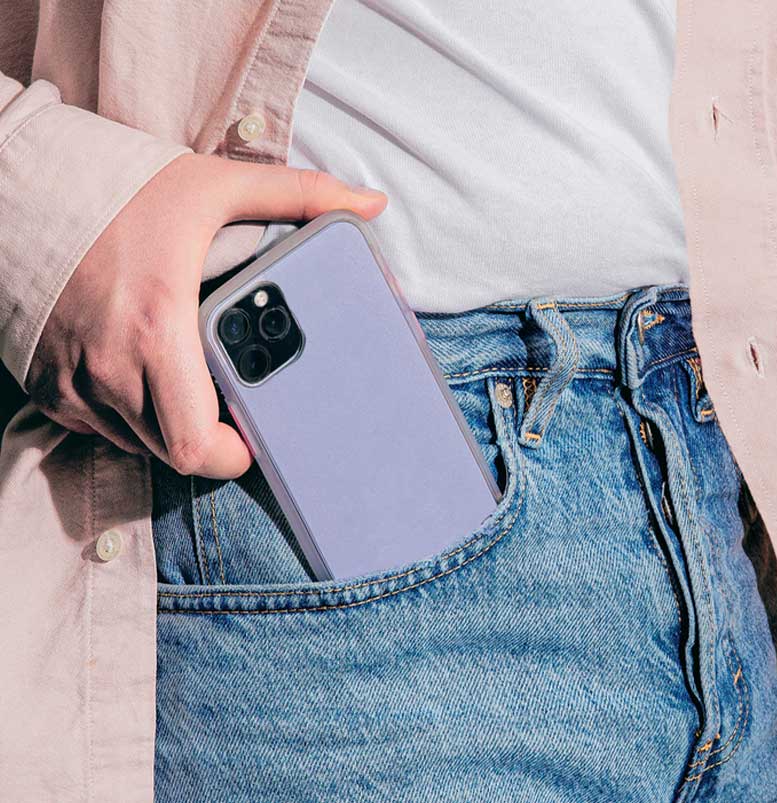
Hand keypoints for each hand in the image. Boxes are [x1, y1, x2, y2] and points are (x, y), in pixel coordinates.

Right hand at [27, 153, 386, 478]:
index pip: (196, 445)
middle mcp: (109, 365)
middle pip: (171, 453)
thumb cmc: (121, 189)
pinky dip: (125, 414)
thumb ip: (300, 195)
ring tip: (190, 383)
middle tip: (231, 409)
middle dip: (208, 442)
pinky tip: (145, 375)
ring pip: (134, 443)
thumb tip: (372, 202)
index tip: (255, 434)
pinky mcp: (43, 382)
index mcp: (158, 328)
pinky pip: (94, 426)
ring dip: (168, 427)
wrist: (20, 182)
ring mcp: (70, 379)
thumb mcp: (217, 186)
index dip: (232, 456)